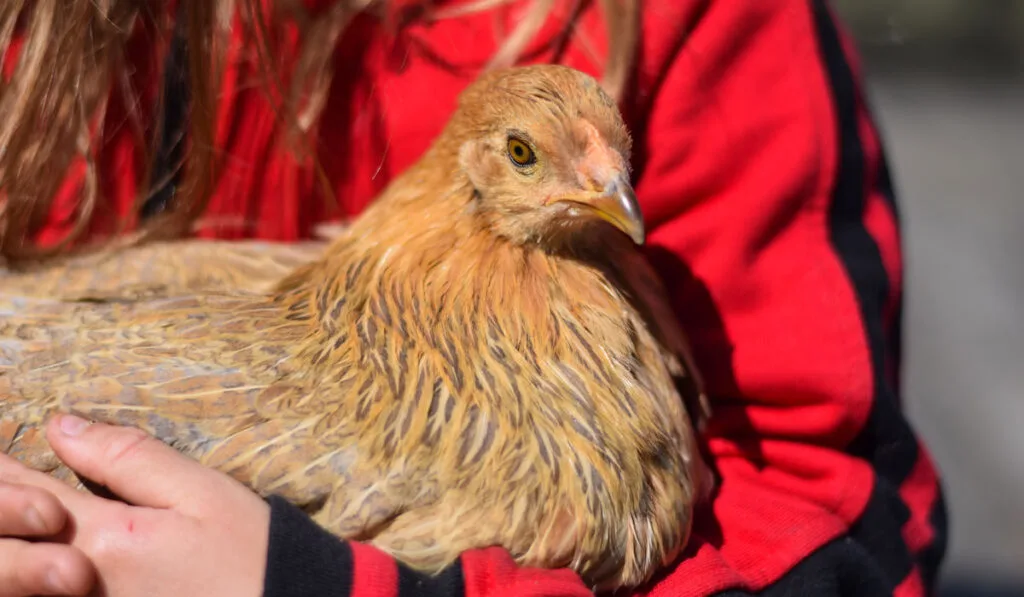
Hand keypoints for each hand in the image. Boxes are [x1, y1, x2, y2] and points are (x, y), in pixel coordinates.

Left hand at [0, 415, 270, 596]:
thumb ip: (128, 459)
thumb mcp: (200, 493)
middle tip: (2, 475)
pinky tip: (43, 553)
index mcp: (105, 538)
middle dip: (4, 501)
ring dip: (15, 537)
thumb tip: (61, 427)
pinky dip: (40, 569)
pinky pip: (54, 589)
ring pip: (26, 571)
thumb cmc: (252, 553)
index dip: (3, 469)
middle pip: (13, 536)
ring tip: (14, 508)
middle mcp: (81, 582)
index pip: (29, 492)